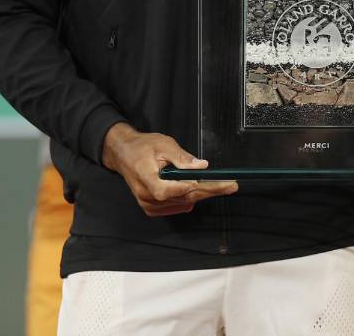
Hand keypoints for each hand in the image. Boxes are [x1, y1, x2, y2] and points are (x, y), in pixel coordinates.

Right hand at [102, 123, 236, 216]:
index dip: (193, 187)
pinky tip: (200, 191)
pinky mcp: (151, 208)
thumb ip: (182, 157)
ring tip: (221, 186)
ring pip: (182, 203)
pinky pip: (176, 207)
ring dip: (202, 194)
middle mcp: (147, 196)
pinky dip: (189, 199)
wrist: (123, 154)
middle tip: (230, 186)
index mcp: (146, 178)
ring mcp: (148, 204)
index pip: (172, 189)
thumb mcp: (163, 144)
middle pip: (183, 198)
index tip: (214, 182)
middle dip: (209, 191)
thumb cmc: (143, 147)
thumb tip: (201, 166)